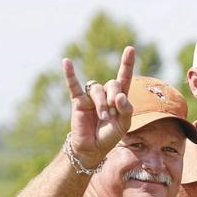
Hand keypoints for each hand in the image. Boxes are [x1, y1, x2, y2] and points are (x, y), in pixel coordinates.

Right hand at [62, 46, 134, 166]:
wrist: (93, 148)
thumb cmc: (110, 135)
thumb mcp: (124, 124)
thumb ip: (126, 110)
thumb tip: (120, 96)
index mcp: (119, 99)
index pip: (124, 78)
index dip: (127, 64)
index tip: (130, 49)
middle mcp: (106, 94)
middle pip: (113, 83)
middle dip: (114, 97)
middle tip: (112, 113)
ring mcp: (91, 96)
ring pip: (98, 89)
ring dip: (102, 104)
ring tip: (103, 117)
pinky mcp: (78, 100)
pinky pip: (74, 85)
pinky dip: (70, 74)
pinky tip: (66, 62)